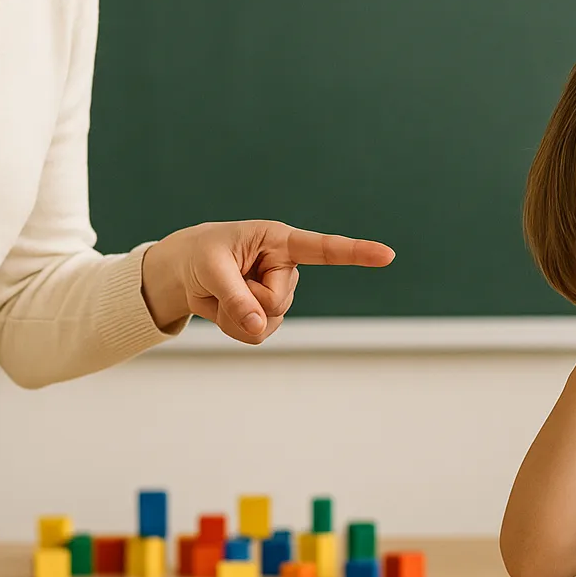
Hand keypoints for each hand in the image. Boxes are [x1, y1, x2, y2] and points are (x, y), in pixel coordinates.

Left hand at [141, 221, 394, 343]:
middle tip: (225, 280)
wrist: (187, 270)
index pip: (324, 249)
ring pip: (268, 323)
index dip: (356, 252)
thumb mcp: (211, 269)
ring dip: (237, 315)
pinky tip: (227, 308)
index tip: (387, 255)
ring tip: (223, 292)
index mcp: (280, 241)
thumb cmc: (202, 254)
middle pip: (278, 301)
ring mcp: (280, 293)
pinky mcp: (269, 314)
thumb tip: (257, 327)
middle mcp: (286, 267)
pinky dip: (234, 327)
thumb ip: (236, 296)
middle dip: (247, 300)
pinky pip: (257, 335)